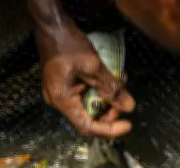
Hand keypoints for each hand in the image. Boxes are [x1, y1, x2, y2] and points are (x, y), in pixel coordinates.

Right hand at [35, 21, 134, 137]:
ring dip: (105, 101)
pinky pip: (83, 96)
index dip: (108, 130)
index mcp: (62, 100)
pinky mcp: (64, 85)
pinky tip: (111, 81)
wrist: (51, 26)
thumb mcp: (92, 65)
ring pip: (86, 107)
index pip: (87, 126)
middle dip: (108, 114)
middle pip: (86, 119)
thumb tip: (129, 106)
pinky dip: (98, 92)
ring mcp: (60, 93)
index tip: (128, 125)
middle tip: (124, 102)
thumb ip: (110, 87)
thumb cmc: (68, 44)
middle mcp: (59, 102)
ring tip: (120, 88)